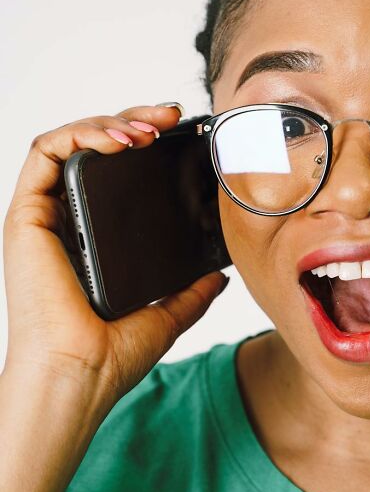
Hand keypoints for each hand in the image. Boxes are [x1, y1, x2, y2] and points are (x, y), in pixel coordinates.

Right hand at [2, 104, 228, 409]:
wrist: (82, 375)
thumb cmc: (110, 356)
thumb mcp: (167, 315)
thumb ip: (190, 293)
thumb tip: (220, 276)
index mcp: (93, 239)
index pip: (115, 174)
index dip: (143, 144)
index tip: (180, 136)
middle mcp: (66, 221)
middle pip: (94, 148)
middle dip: (133, 120)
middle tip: (171, 116)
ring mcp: (45, 216)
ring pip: (69, 141)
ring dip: (111, 122)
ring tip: (149, 129)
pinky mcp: (27, 214)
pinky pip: (45, 152)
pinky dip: (81, 133)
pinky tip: (120, 140)